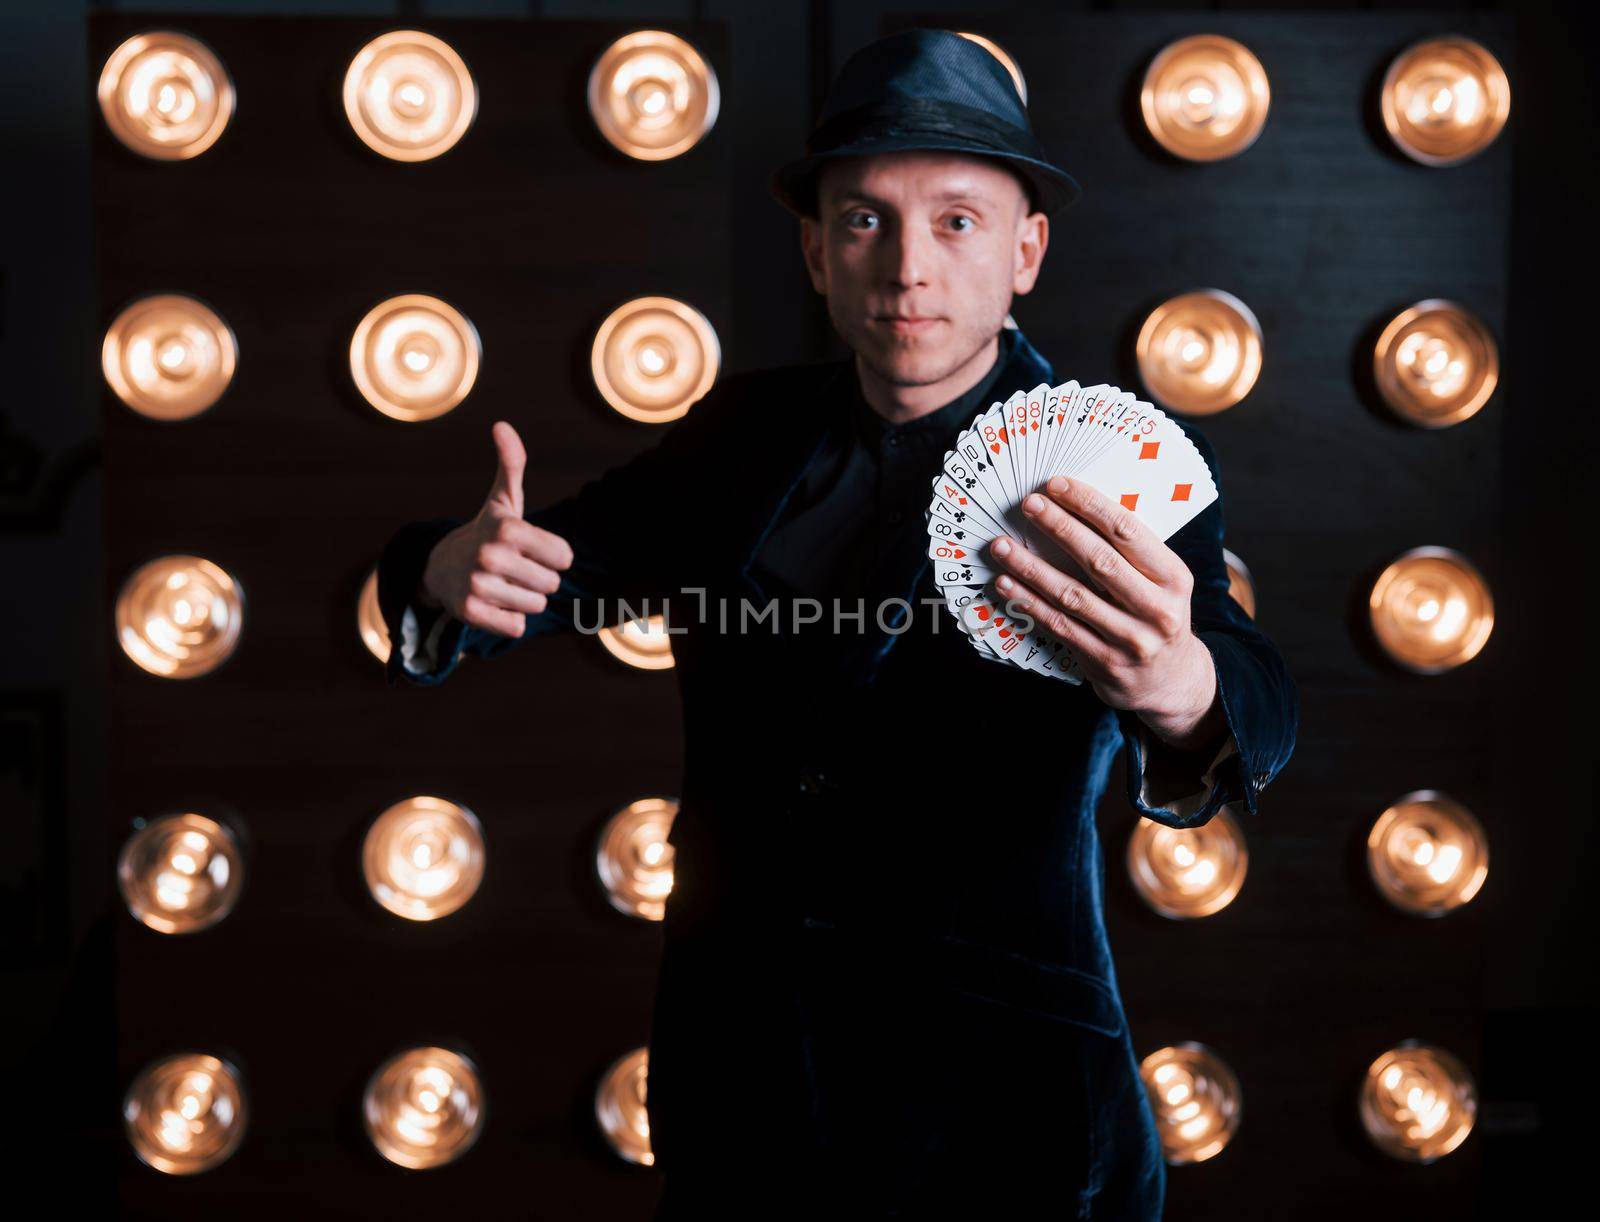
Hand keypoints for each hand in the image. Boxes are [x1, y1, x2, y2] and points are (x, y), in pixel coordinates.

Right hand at [420, 420, 574, 637]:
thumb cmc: (486, 532)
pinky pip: (516, 627)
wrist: (440, 568)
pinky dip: (509, 620)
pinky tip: (492, 603)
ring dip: (524, 600)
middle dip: (539, 580)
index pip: (564, 558)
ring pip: (535, 606)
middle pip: (551, 584)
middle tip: (514, 569)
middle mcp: (491, 555)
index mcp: (508, 528)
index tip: (531, 549)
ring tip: (502, 585)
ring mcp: (478, 585)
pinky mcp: (470, 613)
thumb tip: (501, 425)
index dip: (554, 557)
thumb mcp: (503, 499)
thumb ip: (512, 463)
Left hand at [988, 475, 1222, 749]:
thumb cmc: (1157, 616)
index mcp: (1174, 578)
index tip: (1057, 485)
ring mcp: (1130, 639)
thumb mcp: (1162, 582)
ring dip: (1031, 568)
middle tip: (1028, 505)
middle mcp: (1156, 609)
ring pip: (1071, 595)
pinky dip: (1029, 603)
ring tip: (1002, 546)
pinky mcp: (1103, 662)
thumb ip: (1130, 552)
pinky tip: (1006, 584)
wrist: (1170, 680)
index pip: (1128, 532)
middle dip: (1059, 527)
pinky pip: (1058, 625)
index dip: (1090, 505)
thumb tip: (1074, 508)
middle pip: (1099, 560)